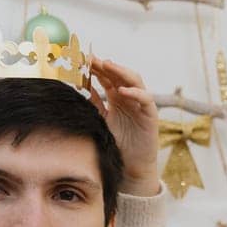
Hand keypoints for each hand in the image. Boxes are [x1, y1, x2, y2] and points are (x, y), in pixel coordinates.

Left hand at [87, 57, 161, 195]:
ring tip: (107, 65)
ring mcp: (141, 105)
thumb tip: (75, 87)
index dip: (95, 68)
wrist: (130, 168)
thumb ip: (92, 104)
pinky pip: (145, 99)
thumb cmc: (116, 145)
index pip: (106, 77)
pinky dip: (136, 93)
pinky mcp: (150, 115)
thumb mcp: (99, 120)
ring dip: (121, 72)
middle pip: (119, 75)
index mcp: (116, 98)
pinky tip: (122, 91)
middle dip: (105, 65)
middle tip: (90, 58)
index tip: (79, 60)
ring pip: (134, 81)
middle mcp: (129, 98)